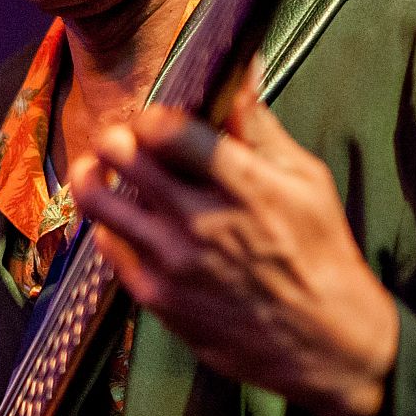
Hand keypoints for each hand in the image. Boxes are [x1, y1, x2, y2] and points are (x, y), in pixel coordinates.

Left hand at [67, 67, 398, 415]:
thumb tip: (236, 70)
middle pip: (122, 155)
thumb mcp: (306, 181)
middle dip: (116, 136)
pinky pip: (107, 245)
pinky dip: (109, 224)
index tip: (156, 120)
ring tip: (98, 168)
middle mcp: (200, 221)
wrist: (323, 344)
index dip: (152, 116)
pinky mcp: (155, 296)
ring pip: (98, 199)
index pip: (168, 131)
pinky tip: (123, 219)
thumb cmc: (320, 254)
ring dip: (91, 173)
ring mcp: (172, 261)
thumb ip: (259, 128)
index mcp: (243, 185)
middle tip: (122, 139)